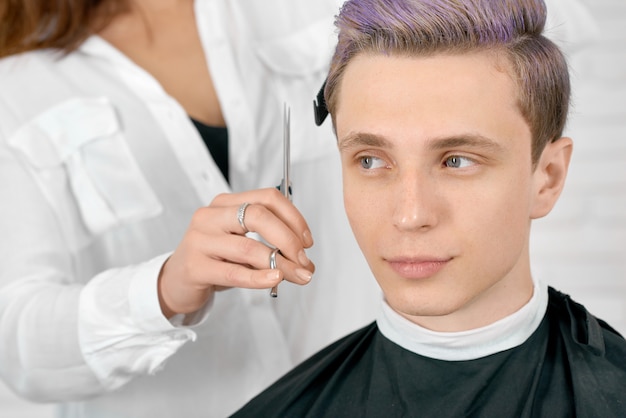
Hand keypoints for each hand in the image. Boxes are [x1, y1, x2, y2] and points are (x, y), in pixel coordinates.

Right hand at [157, 188, 314, 317]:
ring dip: (281, 264)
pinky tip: (274, 280)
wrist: (177, 281)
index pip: (267, 198)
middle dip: (288, 239)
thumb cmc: (214, 260)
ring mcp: (201, 240)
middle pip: (258, 216)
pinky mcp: (196, 266)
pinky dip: (259, 277)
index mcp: (226, 203)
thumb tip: (305, 261)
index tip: (307, 241)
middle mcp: (212, 216)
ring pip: (249, 247)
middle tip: (303, 260)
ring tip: (297, 276)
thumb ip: (270, 246)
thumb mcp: (242, 244)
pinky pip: (234, 272)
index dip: (293, 218)